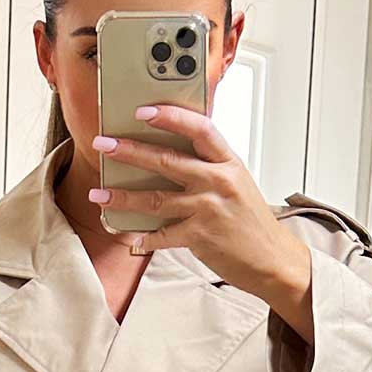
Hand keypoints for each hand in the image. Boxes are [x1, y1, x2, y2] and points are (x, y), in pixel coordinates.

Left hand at [90, 103, 310, 320]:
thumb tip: (172, 154)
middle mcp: (218, 182)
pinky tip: (129, 236)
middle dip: (129, 151)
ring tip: (98, 193)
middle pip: (166, 161)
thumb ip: (210, 167)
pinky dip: (144, 237)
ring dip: (123, 196)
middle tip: (103, 145)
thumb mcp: (237, 184)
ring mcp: (208, 209)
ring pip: (156, 199)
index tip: (143, 111)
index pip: (199, 128)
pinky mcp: (200, 237)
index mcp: (228, 163)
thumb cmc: (252, 222)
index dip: (170, 117)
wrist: (273, 260)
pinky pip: (163, 235)